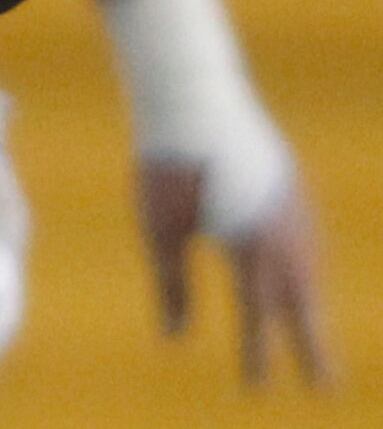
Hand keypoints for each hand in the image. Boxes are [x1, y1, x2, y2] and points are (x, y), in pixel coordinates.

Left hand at [138, 159, 332, 387]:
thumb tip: (173, 337)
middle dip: (312, 347)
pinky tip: (298, 268)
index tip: (255, 388)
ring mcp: (293, 207)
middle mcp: (282, 236)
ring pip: (310, 268)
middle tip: (324, 386)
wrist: (192, 96)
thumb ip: (172, 285)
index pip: (257, 320)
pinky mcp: (290, 182)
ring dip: (310, 304)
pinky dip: (306, 264)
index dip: (256, 356)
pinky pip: (307, 236)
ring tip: (308, 331)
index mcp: (250, 253)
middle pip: (302, 304)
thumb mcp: (161, 230)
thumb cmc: (168, 166)